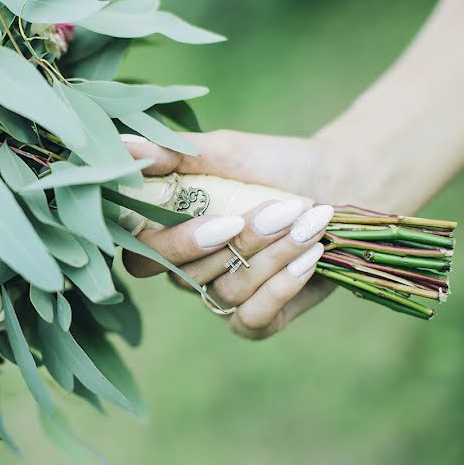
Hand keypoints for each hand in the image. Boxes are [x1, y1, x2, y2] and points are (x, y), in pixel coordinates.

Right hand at [122, 130, 348, 339]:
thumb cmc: (275, 163)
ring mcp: (218, 296)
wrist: (340, 184)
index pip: (140, 256)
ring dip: (274, 257)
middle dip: (243, 242)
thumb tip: (123, 144)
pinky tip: (310, 258)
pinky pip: (250, 321)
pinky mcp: (255, 318)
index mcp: (166, 229)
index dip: (175, 246)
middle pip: (188, 276)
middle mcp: (185, 269)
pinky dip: (281, 290)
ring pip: (227, 293)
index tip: (225, 221)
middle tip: (285, 209)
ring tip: (311, 222)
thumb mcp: (227, 151)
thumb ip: (175, 152)